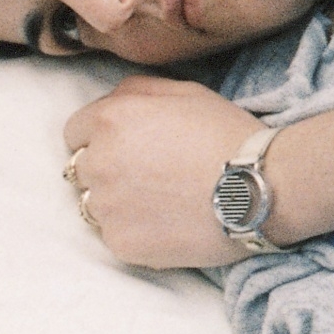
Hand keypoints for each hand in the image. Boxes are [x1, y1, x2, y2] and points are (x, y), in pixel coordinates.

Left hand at [64, 73, 259, 268]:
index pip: (74, 132)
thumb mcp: (187, 92)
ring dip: (118, 201)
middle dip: (109, 169)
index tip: (129, 147)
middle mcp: (99, 162)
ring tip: (162, 199)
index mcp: (110, 120)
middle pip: (82, 169)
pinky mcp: (120, 243)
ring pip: (95, 204)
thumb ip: (138, 90)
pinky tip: (167, 221)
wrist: (258, 189)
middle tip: (150, 174)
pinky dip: (134, 230)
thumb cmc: (227, 135)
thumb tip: (113, 101)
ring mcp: (106, 207)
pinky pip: (113, 234)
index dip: (102, 137)